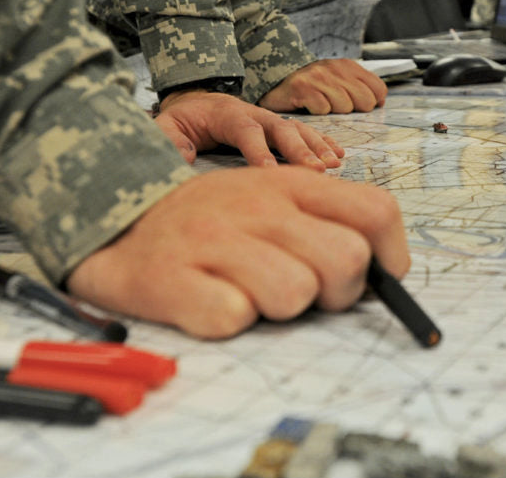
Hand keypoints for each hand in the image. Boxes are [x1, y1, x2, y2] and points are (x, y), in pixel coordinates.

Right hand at [66, 167, 410, 338]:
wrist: (114, 222)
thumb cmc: (209, 223)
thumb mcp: (271, 200)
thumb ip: (326, 224)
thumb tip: (381, 273)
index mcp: (289, 185)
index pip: (376, 212)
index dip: (391, 258)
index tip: (376, 279)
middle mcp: (256, 205)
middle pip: (346, 261)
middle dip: (337, 293)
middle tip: (304, 292)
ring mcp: (213, 239)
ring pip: (295, 295)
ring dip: (277, 308)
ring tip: (247, 290)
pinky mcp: (172, 278)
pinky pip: (233, 318)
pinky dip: (227, 321)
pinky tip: (209, 300)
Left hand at [154, 90, 343, 169]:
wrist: (197, 103)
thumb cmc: (183, 121)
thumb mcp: (166, 127)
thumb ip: (169, 140)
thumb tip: (180, 159)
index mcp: (226, 115)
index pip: (245, 131)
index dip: (258, 151)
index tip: (270, 173)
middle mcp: (254, 114)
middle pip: (280, 129)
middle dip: (299, 149)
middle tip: (315, 170)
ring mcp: (270, 120)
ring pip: (297, 130)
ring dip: (317, 147)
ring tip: (333, 165)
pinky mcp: (279, 129)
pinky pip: (305, 133)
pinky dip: (323, 143)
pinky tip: (339, 155)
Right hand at [259, 59, 387, 114]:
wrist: (279, 78)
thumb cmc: (314, 84)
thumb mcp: (339, 78)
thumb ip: (361, 87)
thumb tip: (381, 101)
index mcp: (348, 66)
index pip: (378, 89)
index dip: (373, 102)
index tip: (359, 105)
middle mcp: (335, 69)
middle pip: (365, 101)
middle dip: (354, 109)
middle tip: (337, 105)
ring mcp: (319, 78)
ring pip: (344, 107)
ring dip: (333, 111)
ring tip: (321, 102)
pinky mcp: (303, 89)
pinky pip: (323, 110)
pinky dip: (317, 112)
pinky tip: (309, 105)